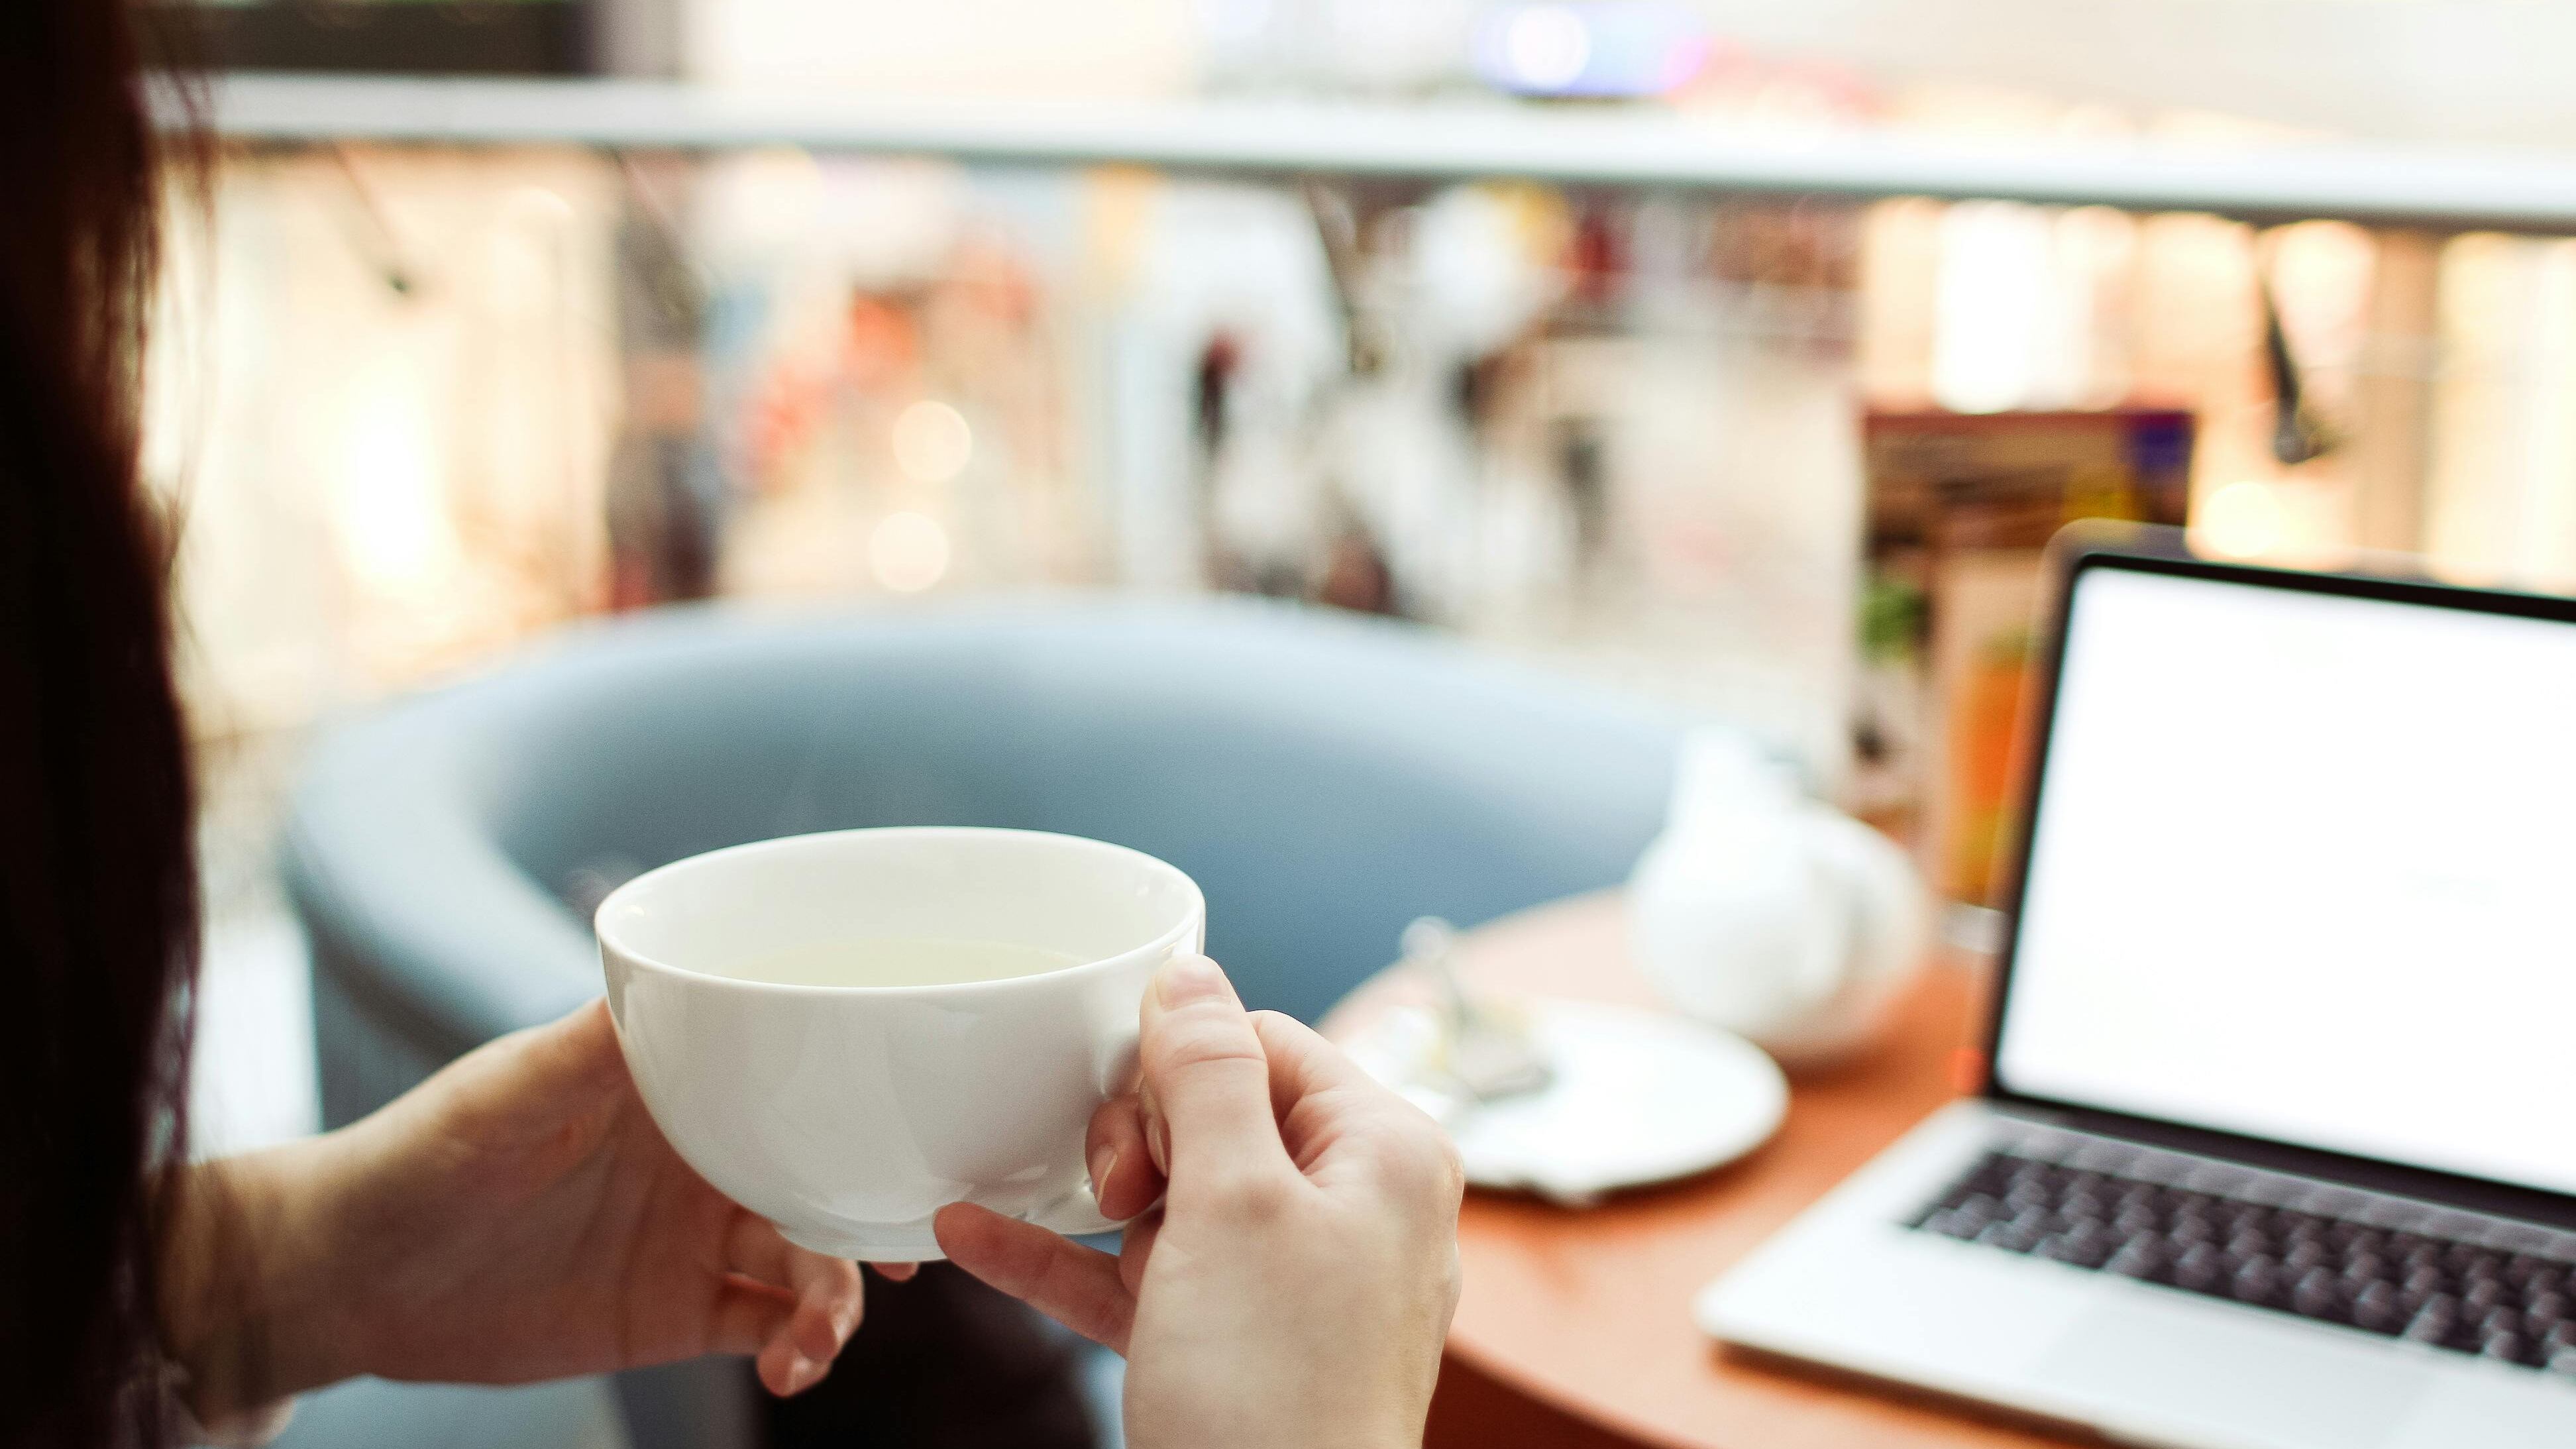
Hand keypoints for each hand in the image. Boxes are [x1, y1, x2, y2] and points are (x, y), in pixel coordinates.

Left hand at [162, 1000, 902, 1421]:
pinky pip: (766, 1328)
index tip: (914, 1125)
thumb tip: (687, 977)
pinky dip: (795, 1349)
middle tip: (915, 1255)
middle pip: (827, 1171)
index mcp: (683, 1081)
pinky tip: (790, 1369)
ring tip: (815, 1338)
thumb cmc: (422, 1151)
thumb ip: (603, 1040)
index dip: (865, 1098)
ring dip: (837, 1298)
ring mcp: (697, 1236)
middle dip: (879, 1211)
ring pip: (812, 1259)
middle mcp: (707, 1154)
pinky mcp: (677, 1312)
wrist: (350, 1276)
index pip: (798, 1072)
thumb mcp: (512, 1087)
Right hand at [935, 955, 1463, 1448]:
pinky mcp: (1236, 1350)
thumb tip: (1191, 973)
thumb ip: (1208, 1076)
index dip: (1183, 1069)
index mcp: (1386, 1154)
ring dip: (1106, 1207)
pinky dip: (1072, 1262)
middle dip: (1147, 1147)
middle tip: (1126, 1196)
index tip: (1135, 1121)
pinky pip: (1145, 1279)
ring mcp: (1295, 1287)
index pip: (1267, 1044)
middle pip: (1218, 1114)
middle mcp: (1355, 1212)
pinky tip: (976, 1237)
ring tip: (1077, 1219)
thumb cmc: (1275, 1393)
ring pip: (1177, 1197)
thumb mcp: (1235, 1203)